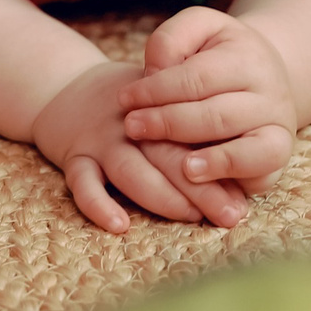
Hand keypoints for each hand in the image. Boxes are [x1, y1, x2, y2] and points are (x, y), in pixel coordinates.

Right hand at [31, 62, 250, 233]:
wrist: (67, 86)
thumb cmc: (133, 109)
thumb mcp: (164, 106)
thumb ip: (196, 137)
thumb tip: (243, 182)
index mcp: (161, 112)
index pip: (194, 139)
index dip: (220, 170)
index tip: (243, 200)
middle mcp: (133, 125)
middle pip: (169, 156)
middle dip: (201, 188)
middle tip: (230, 215)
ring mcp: (102, 140)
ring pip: (130, 169)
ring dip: (161, 194)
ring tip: (188, 215)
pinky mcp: (74, 155)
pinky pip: (82, 183)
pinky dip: (98, 204)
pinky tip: (119, 225)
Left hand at [120, 6, 299, 195]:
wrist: (265, 73)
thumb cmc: (218, 52)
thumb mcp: (197, 28)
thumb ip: (171, 40)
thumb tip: (154, 74)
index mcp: (248, 59)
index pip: (198, 78)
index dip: (157, 90)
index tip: (124, 98)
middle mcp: (270, 95)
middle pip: (217, 116)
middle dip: (168, 124)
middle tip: (131, 127)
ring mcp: (278, 128)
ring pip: (246, 149)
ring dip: (209, 160)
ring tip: (180, 167)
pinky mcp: (278, 157)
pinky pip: (261, 173)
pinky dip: (231, 177)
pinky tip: (199, 178)